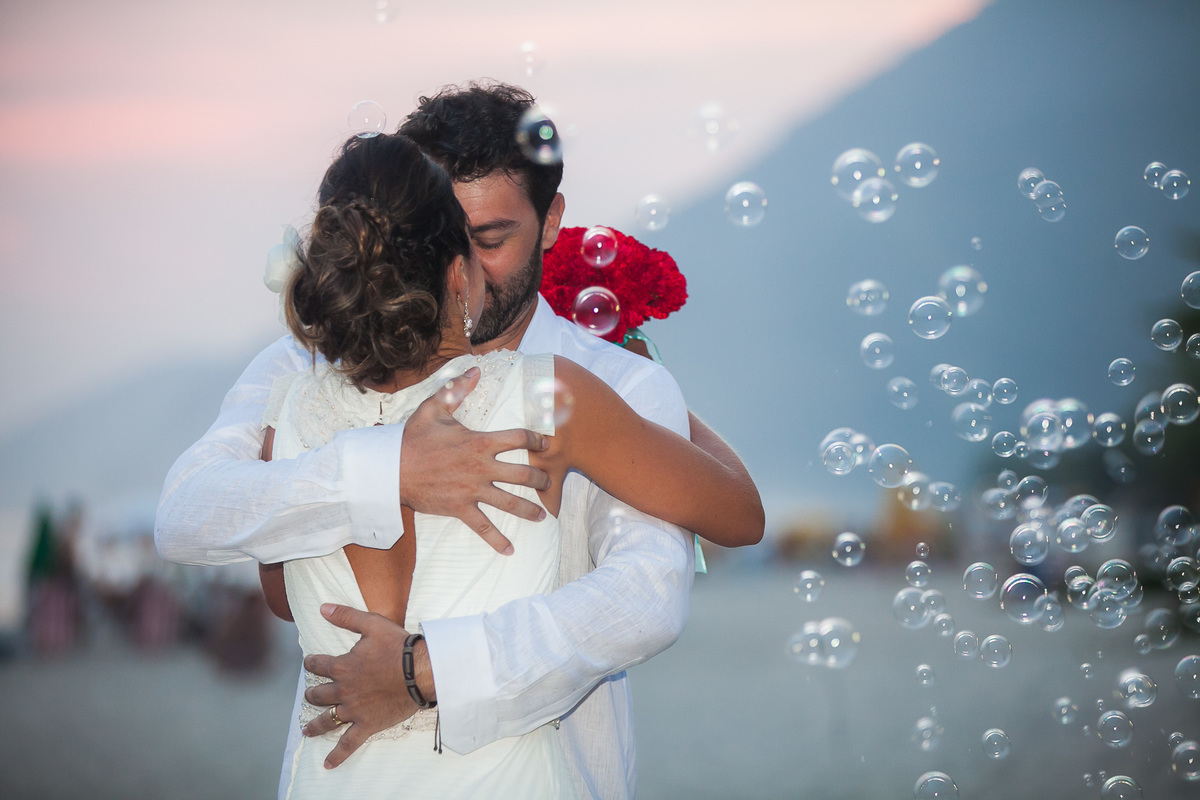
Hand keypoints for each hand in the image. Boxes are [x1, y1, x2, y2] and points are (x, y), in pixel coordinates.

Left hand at [302, 604, 431, 767]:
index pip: (318, 664)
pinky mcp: (367, 725)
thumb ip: (346, 616)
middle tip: (311, 695)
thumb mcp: (371, 624)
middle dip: (313, 693)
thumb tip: (323, 608)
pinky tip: (328, 764)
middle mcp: (343, 690)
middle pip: (319, 694)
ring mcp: (354, 710)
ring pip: (327, 719)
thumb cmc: (398, 646)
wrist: (421, 671)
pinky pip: (349, 743)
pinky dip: (337, 755)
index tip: (310, 662)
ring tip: (307, 730)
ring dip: (315, 725)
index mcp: (342, 666)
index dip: (312, 662)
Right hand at [399, 366, 550, 553]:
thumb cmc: (412, 438)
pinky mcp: (460, 509)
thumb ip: (456, 389)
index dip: (536, 439)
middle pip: (523, 474)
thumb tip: (474, 369)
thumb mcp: (434, 408)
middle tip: (549, 481)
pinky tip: (510, 550)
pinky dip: (497, 540)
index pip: (518, 438)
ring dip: (530, 510)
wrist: (390, 469)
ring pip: (510, 503)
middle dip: (541, 478)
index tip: (545, 443)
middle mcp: (481, 467)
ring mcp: (472, 490)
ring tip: (543, 516)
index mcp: (479, 442)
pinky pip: (483, 527)